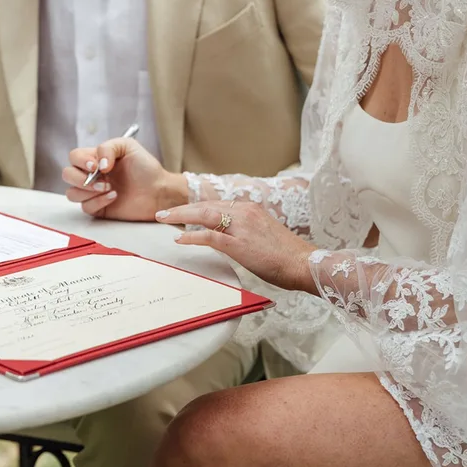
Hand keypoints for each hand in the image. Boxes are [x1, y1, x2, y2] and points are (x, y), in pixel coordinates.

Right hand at [63, 138, 187, 220]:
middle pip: (67, 175)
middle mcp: (92, 175)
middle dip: (80, 178)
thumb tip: (96, 165)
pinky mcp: (99, 208)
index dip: (80, 161)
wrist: (158, 190)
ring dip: (87, 191)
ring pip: (71, 193)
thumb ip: (108, 147)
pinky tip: (114, 197)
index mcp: (95, 158)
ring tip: (109, 188)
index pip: (74, 157)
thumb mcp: (128, 146)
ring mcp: (94, 192)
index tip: (95, 166)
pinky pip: (86, 207)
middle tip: (102, 180)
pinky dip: (98, 202)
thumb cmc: (146, 168)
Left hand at [155, 200, 317, 291]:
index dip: (196, 207)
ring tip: (163, 219)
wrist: (304, 263)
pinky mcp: (240, 244)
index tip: (181, 211)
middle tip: (162, 213)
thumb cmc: (287, 255)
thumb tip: (226, 237)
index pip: (217, 203)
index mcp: (251, 209)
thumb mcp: (263, 236)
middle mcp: (245, 212)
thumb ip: (244, 232)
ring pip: (204, 215)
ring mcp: (242, 226)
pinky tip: (179, 238)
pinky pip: (209, 236)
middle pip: (206, 205)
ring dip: (180, 216)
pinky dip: (192, 236)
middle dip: (182, 209)